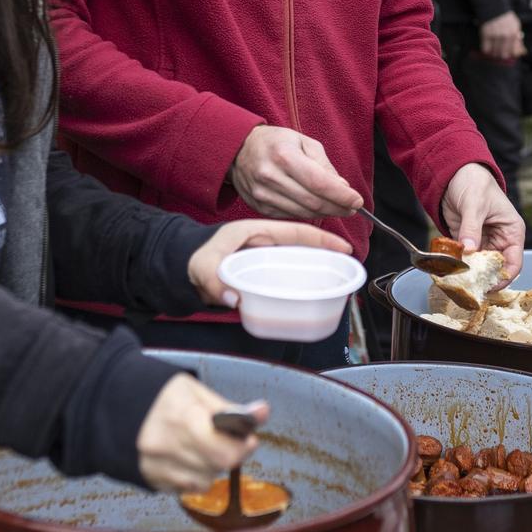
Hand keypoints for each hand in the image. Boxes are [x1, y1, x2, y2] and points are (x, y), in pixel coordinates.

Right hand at [136, 375, 264, 491]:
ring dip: (212, 467)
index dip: (242, 447)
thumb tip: (262, 413)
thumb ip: (228, 408)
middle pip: (216, 468)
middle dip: (230, 454)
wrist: (113, 405)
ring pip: (204, 482)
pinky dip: (194, 476)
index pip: (224, 452)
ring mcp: (155, 467)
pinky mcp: (150, 480)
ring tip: (202, 446)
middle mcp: (165, 447)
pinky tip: (187, 458)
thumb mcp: (194, 391)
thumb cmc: (160, 395)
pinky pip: (185, 488)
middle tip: (229, 440)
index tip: (248, 438)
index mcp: (180, 419)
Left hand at [187, 218, 352, 304]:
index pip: (295, 232)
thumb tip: (235, 299)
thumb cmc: (195, 259)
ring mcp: (265, 260)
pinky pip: (287, 278)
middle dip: (327, 256)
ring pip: (298, 264)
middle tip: (348, 269)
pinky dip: (301, 286)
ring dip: (317, 272)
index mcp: (256, 232)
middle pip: (303, 248)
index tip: (343, 248)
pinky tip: (309, 298)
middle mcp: (265, 245)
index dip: (322, 239)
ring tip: (336, 284)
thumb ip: (214, 282)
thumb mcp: (202, 267)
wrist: (184, 268)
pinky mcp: (263, 275)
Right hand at [228, 125, 362, 219]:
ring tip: (337, 208)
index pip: (319, 183)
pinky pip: (291, 216)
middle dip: (338, 207)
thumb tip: (342, 187)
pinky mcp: (259, 207)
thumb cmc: (274, 142)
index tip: (357, 201)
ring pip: (303, 212)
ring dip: (325, 213)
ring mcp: (263, 194)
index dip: (341, 195)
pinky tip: (315, 207)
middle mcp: (271, 177)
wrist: (237, 150)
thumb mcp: (302, 141)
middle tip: (352, 208)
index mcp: (284, 156)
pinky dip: (308, 214)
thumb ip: (324, 165)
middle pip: (313, 202)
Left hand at [439, 162, 524, 279]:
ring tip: (456, 281)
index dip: (503, 278)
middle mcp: (500, 240)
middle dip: (483, 278)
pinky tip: (448, 271)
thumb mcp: (474, 204)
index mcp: (511, 232)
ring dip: (468, 273)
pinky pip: (464, 259)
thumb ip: (471, 228)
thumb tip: (468, 251)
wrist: (455, 173)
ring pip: (479, 266)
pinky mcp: (467, 242)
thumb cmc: (474, 182)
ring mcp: (483, 242)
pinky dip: (457, 265)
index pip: (513, 263)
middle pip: (495, 269)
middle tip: (468, 287)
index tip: (489, 286)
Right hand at [479, 11, 524, 61]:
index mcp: (514, 33)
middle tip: (499, 54)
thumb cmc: (505, 18)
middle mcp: (506, 35)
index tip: (508, 54)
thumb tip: (523, 51)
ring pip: (494, 52)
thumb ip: (518, 38)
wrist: (494, 7)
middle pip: (504, 53)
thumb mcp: (515, 25)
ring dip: (493, 53)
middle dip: (501, 55)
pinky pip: (486, 48)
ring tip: (492, 52)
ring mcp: (496, 35)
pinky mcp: (486, 34)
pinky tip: (486, 48)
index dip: (511, 54)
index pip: (514, 50)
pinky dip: (486, 50)